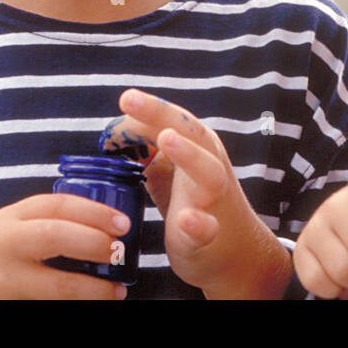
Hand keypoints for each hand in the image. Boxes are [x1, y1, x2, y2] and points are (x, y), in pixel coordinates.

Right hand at [0, 193, 129, 298]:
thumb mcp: (14, 230)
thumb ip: (48, 223)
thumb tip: (107, 229)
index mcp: (12, 217)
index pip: (57, 204)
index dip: (94, 211)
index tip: (123, 223)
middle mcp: (6, 243)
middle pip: (55, 235)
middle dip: (94, 242)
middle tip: (119, 253)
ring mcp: (4, 279)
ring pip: (55, 284)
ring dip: (92, 288)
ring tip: (116, 291)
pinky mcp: (7, 303)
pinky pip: (46, 304)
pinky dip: (73, 305)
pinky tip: (91, 305)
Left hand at [113, 89, 285, 296]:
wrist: (235, 251)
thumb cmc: (194, 200)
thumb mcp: (168, 168)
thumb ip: (144, 147)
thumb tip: (113, 133)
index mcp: (198, 147)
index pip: (173, 118)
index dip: (148, 107)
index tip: (125, 97)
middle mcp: (209, 166)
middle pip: (192, 133)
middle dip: (161, 114)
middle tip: (130, 100)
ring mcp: (212, 200)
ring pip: (208, 172)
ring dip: (188, 154)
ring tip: (166, 140)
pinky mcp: (208, 235)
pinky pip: (207, 227)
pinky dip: (198, 223)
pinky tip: (186, 218)